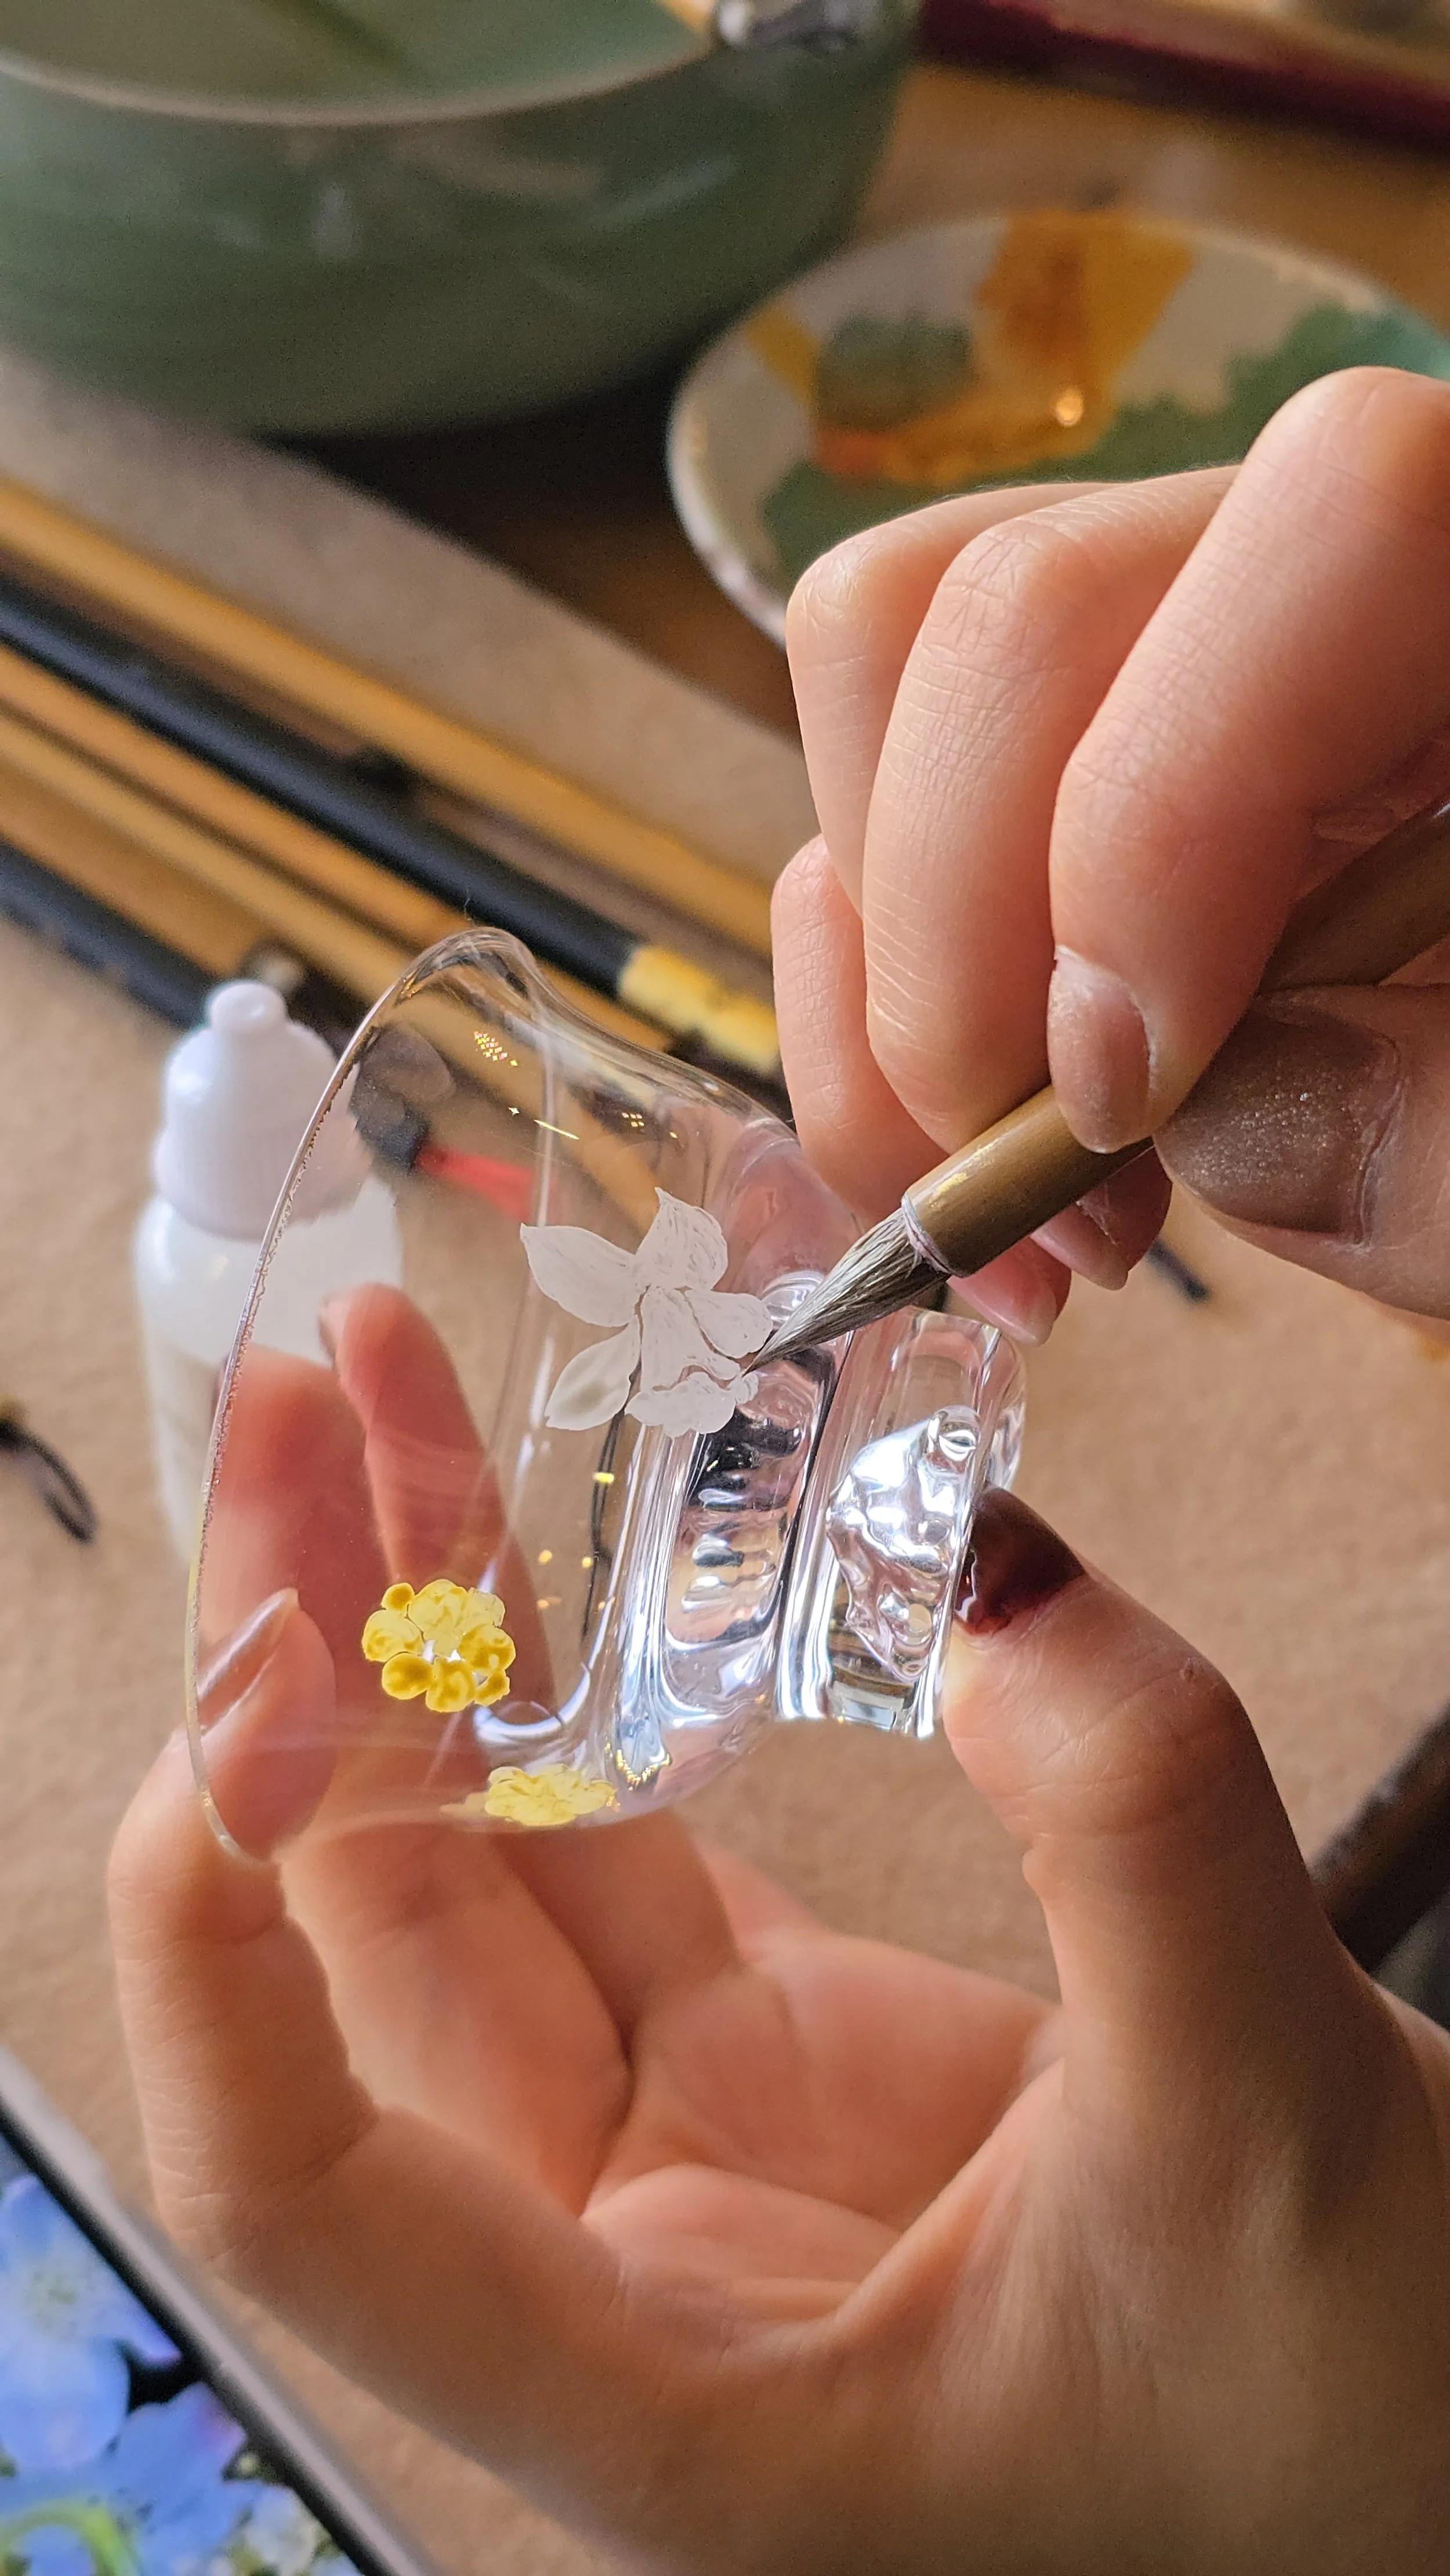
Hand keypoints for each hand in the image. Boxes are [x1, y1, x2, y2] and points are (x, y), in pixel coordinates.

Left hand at [110, 1296, 1449, 2569]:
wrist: (1442, 2437)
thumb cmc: (1364, 2418)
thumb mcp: (1270, 2129)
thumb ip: (1136, 1828)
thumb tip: (973, 1555)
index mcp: (671, 2400)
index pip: (314, 2201)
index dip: (213, 1966)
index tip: (230, 1703)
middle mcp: (627, 2262)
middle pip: (366, 1954)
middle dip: (300, 1670)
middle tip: (294, 1413)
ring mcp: (695, 2128)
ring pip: (479, 1859)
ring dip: (410, 1625)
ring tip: (365, 1395)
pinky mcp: (773, 2033)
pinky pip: (610, 1820)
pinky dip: (562, 1662)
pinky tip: (513, 1514)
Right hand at [773, 365, 1449, 1330]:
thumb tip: (1224, 1122)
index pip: (1338, 520)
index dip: (1171, 812)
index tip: (1123, 1101)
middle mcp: (1344, 561)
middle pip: (1029, 595)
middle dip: (953, 938)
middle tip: (1023, 1206)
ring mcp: (1187, 634)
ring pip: (903, 657)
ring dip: (885, 970)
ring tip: (984, 1195)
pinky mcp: (1082, 743)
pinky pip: (886, 781)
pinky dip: (875, 992)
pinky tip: (973, 1161)